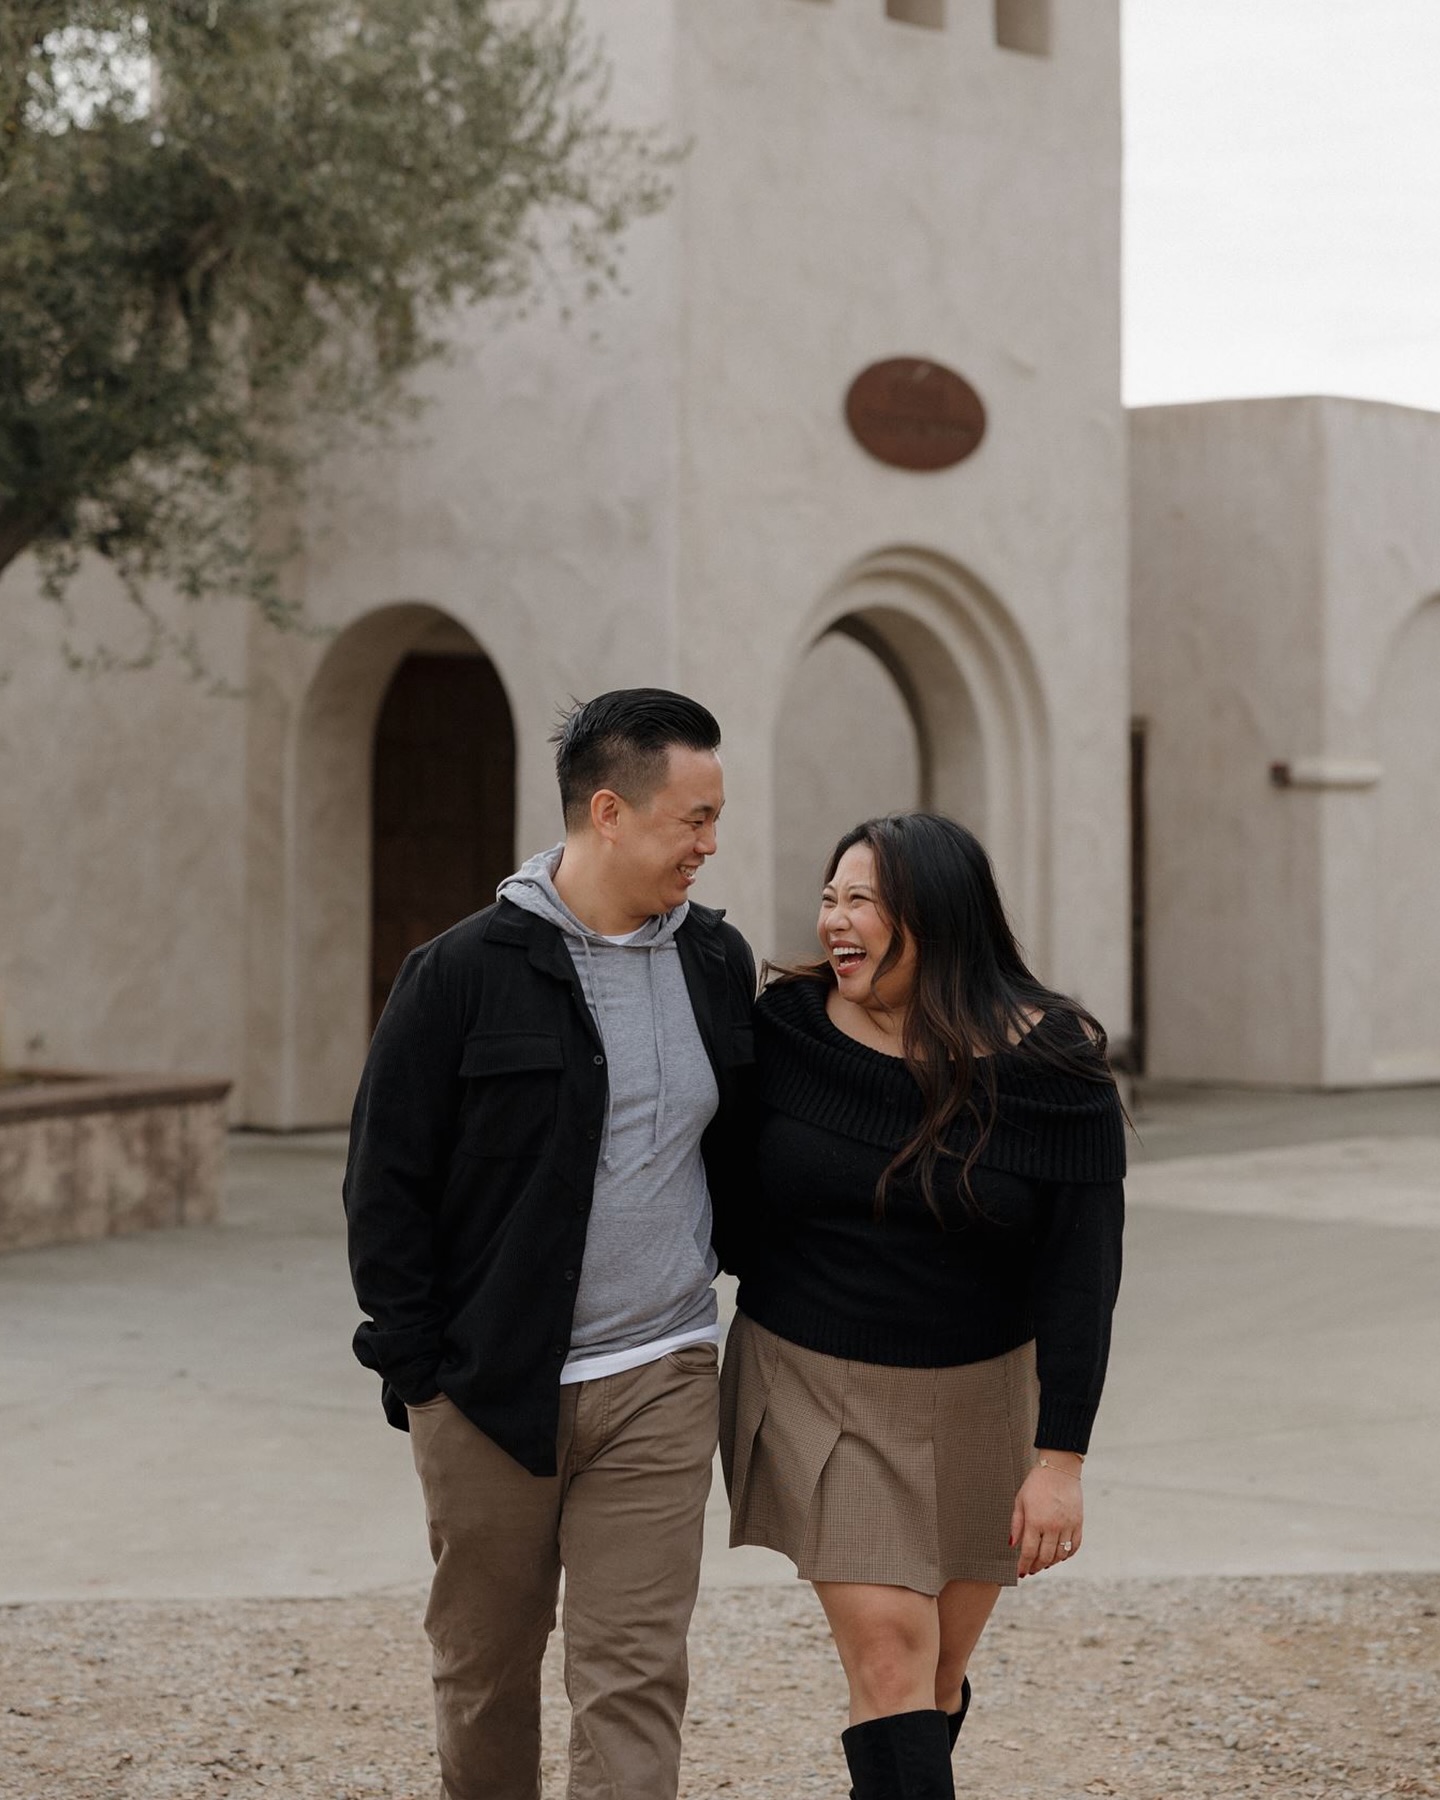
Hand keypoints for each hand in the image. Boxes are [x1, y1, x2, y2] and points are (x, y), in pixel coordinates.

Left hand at [1009, 1458, 1082, 1576]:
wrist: (1059, 1469)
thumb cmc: (1036, 1483)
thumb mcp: (1020, 1500)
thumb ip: (1016, 1524)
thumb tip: (1012, 1544)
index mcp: (1035, 1521)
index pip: (1029, 1551)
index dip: (1024, 1565)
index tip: (1020, 1572)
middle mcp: (1052, 1526)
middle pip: (1045, 1557)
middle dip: (1036, 1566)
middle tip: (1031, 1570)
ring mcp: (1067, 1525)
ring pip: (1060, 1555)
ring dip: (1051, 1563)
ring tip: (1043, 1563)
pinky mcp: (1078, 1523)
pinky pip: (1074, 1546)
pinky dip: (1067, 1555)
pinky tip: (1059, 1556)